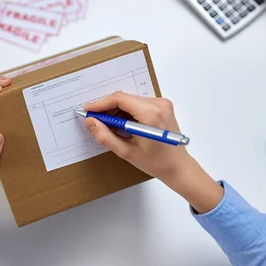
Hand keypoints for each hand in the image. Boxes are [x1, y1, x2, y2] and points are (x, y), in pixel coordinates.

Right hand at [84, 92, 222, 212]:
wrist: (178, 167)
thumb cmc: (156, 162)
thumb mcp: (126, 152)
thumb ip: (106, 136)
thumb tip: (90, 122)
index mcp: (151, 114)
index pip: (120, 99)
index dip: (100, 104)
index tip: (87, 110)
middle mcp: (158, 104)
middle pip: (125, 98)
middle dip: (107, 108)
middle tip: (94, 120)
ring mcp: (162, 104)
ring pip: (130, 100)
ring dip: (116, 111)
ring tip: (107, 126)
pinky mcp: (162, 106)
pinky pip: (138, 104)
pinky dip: (126, 112)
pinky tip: (121, 125)